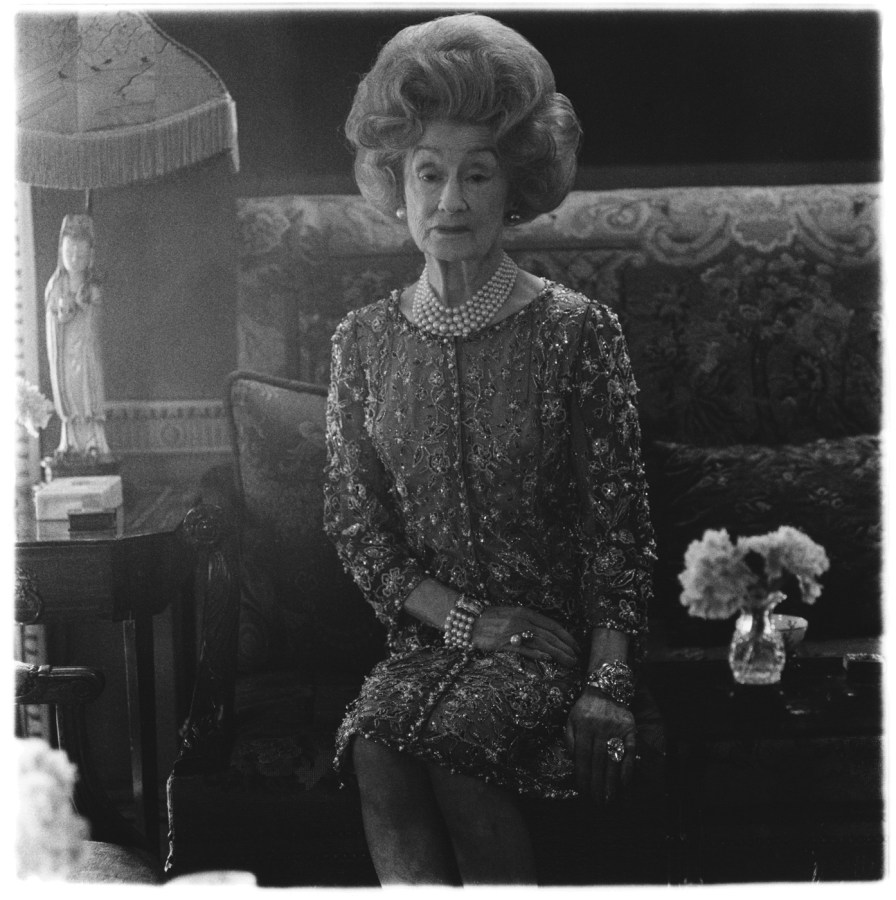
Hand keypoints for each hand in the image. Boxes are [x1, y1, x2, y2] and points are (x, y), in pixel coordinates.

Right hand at [472, 607, 580, 667]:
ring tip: (569, 662)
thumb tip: (546, 635)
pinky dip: (537, 653)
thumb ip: (529, 623)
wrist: (468, 621)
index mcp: (526, 612)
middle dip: (566, 647)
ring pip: (542, 643)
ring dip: (558, 653)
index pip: (552, 625)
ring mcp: (513, 631)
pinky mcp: (504, 643)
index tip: (576, 646)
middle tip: (577, 658)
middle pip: (550, 635)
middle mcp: (522, 620)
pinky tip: (548, 659)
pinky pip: (524, 648)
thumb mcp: (513, 615)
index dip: (567, 636)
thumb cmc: (491, 618)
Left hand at [565, 688, 635, 804]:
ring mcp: (616, 729)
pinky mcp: (630, 729)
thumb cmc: (585, 707)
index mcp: (583, 726)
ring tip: (609, 798)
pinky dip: (628, 767)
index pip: (582, 756)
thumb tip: (574, 760)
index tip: (583, 791)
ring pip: (613, 759)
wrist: (606, 688)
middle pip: (598, 761)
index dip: (583, 775)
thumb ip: (569, 738)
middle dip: (597, 784)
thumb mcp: (571, 718)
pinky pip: (630, 751)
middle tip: (597, 802)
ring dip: (611, 781)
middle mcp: (599, 728)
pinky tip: (624, 782)